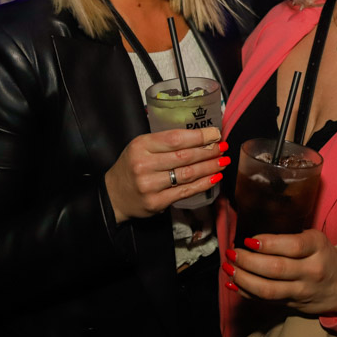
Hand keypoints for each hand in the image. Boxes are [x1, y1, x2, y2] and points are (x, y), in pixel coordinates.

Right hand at [104, 126, 227, 223]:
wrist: (113, 195)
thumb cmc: (132, 166)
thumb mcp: (141, 147)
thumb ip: (166, 141)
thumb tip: (201, 136)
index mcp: (141, 145)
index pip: (175, 139)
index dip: (199, 136)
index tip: (216, 133)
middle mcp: (144, 165)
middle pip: (184, 156)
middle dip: (208, 151)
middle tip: (223, 148)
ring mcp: (149, 185)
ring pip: (187, 174)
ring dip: (209, 167)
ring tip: (223, 162)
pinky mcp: (156, 202)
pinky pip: (185, 191)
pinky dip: (203, 184)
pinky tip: (214, 177)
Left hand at [223, 230, 336, 314]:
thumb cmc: (323, 255)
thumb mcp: (314, 239)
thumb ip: (289, 237)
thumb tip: (252, 235)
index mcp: (317, 247)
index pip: (292, 246)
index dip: (267, 244)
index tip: (249, 239)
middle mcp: (310, 270)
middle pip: (275, 269)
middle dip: (248, 261)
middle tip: (232, 252)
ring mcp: (301, 291)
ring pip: (267, 289)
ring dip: (243, 278)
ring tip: (229, 267)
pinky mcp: (292, 304)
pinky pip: (265, 300)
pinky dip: (245, 292)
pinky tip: (233, 283)